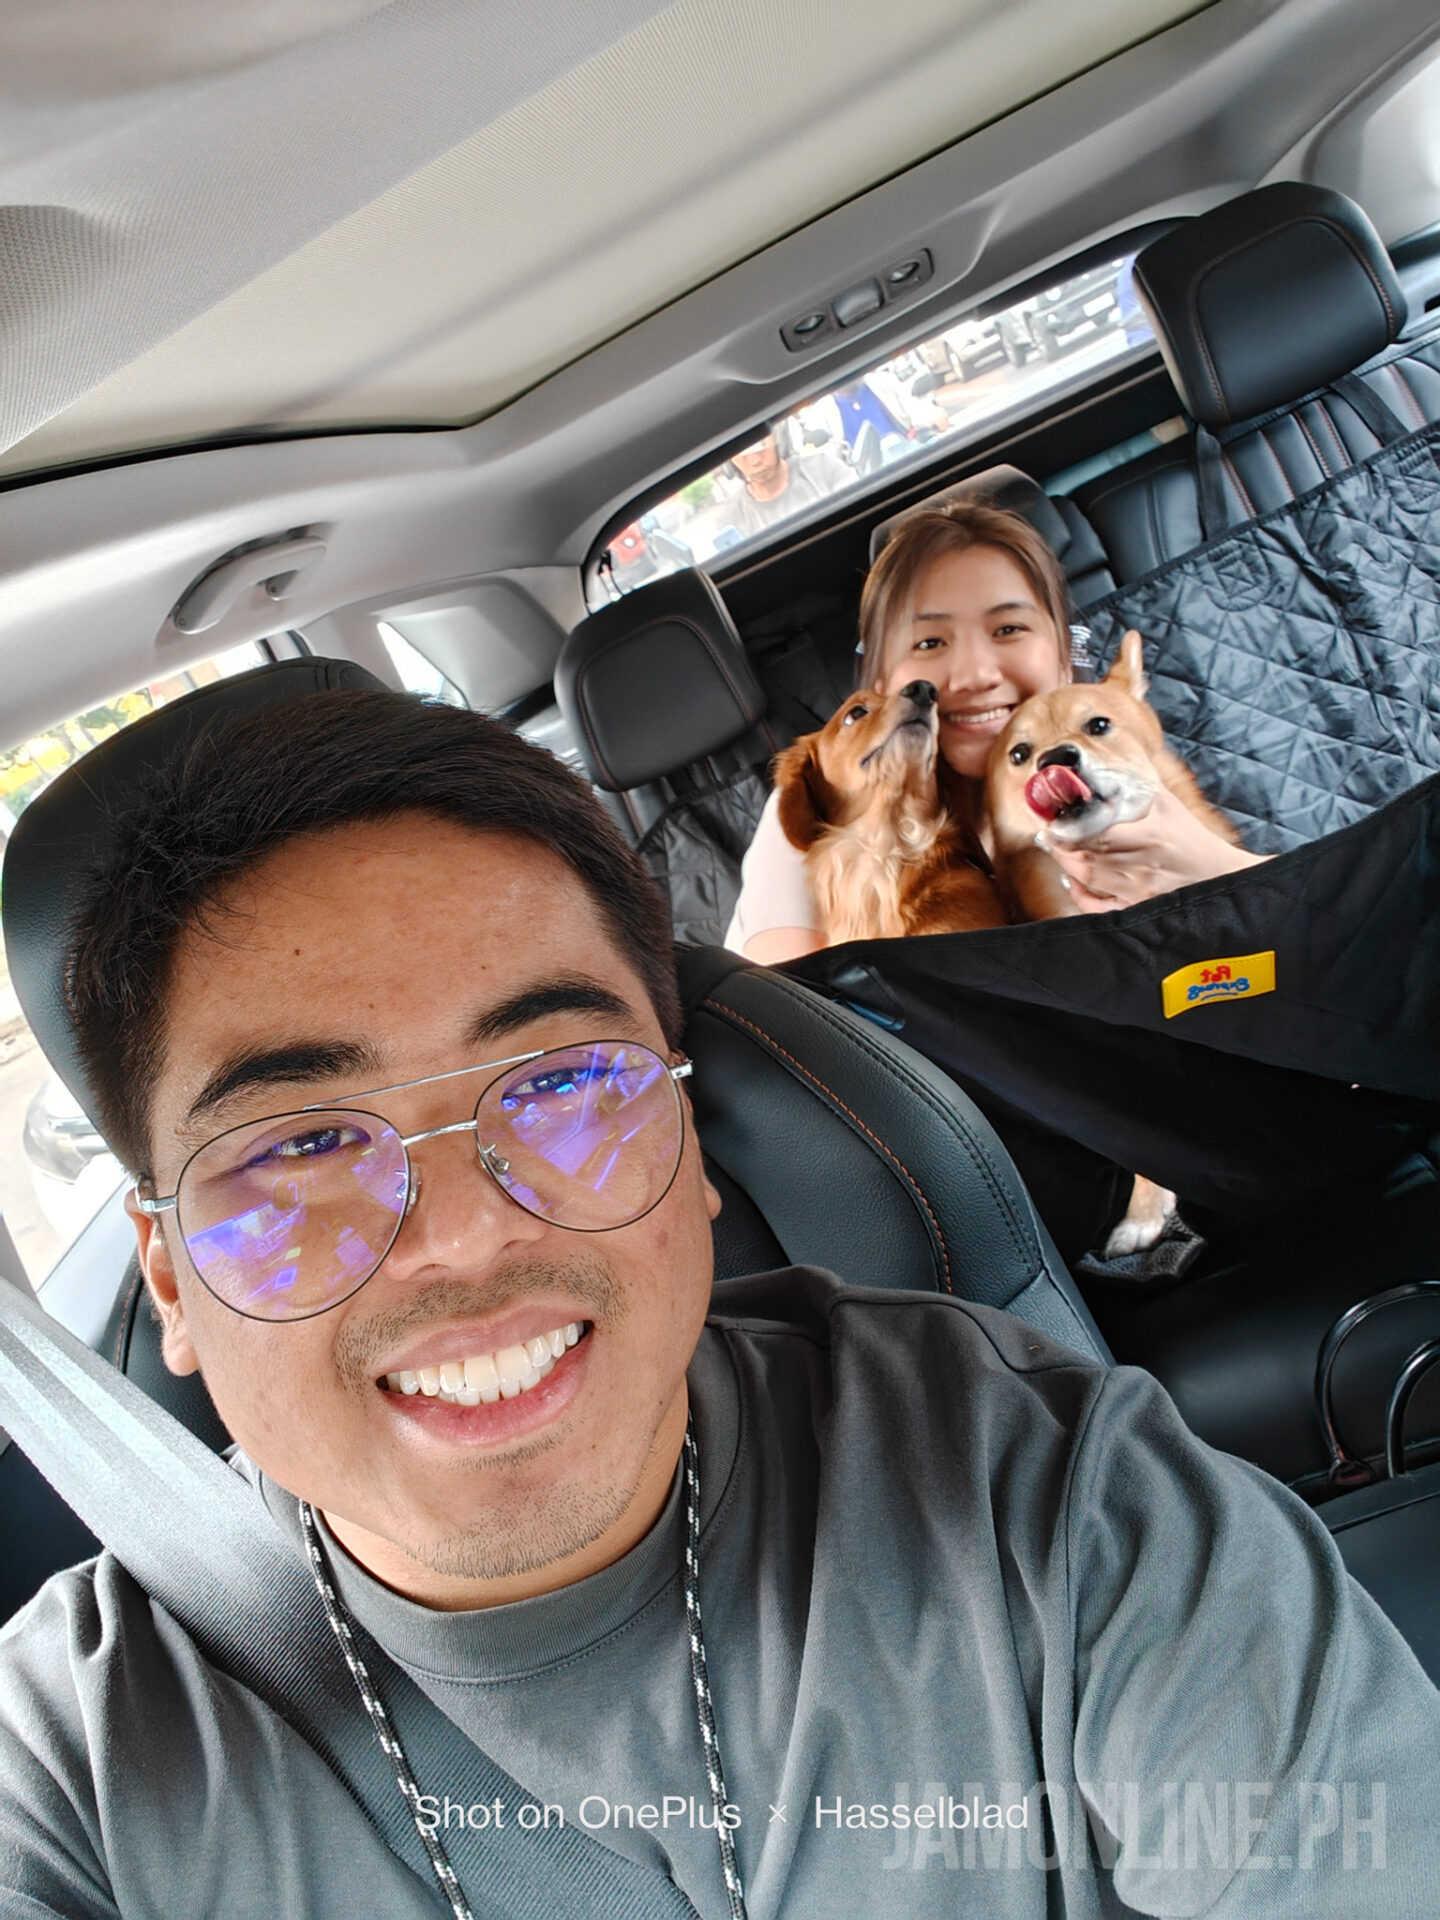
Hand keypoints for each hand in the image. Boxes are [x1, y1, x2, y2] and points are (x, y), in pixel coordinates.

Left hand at [1046, 786, 1268, 911]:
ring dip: (1065, 863)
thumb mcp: (1168, 806)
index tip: (1051, 818)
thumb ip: (1136, 787)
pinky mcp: (1135, 909)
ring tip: (1054, 848)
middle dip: (1060, 845)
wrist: (1219, 877)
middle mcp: (1139, 866)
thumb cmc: (1193, 840)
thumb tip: (1103, 769)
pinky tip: (1071, 880)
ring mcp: (1135, 892)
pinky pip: (1099, 909)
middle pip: (1086, 858)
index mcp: (1150, 837)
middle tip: (1047, 832)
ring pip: (1087, 880)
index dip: (1068, 828)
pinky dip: (1080, 896)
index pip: (1098, 834)